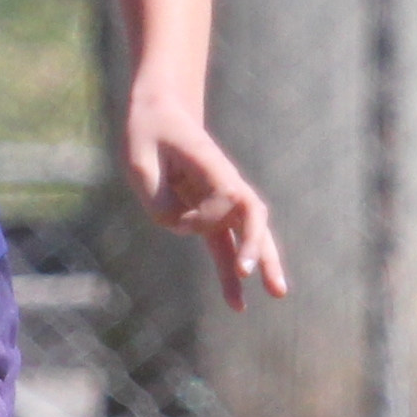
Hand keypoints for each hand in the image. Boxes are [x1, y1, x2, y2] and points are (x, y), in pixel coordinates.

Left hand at [127, 108, 285, 311]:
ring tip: (278, 294)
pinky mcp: (209, 214)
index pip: (228, 197)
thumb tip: (180, 229)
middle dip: (258, 245)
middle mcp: (224, 182)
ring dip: (261, 264)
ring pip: (248, 236)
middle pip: (253, 217)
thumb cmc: (148, 132)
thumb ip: (159, 200)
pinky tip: (238, 304)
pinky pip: (225, 247)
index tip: (176, 216)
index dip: (207, 214)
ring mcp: (220, 200)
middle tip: (253, 272)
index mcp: (212, 164)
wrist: (160, 112)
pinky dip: (231, 273)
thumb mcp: (138, 162)